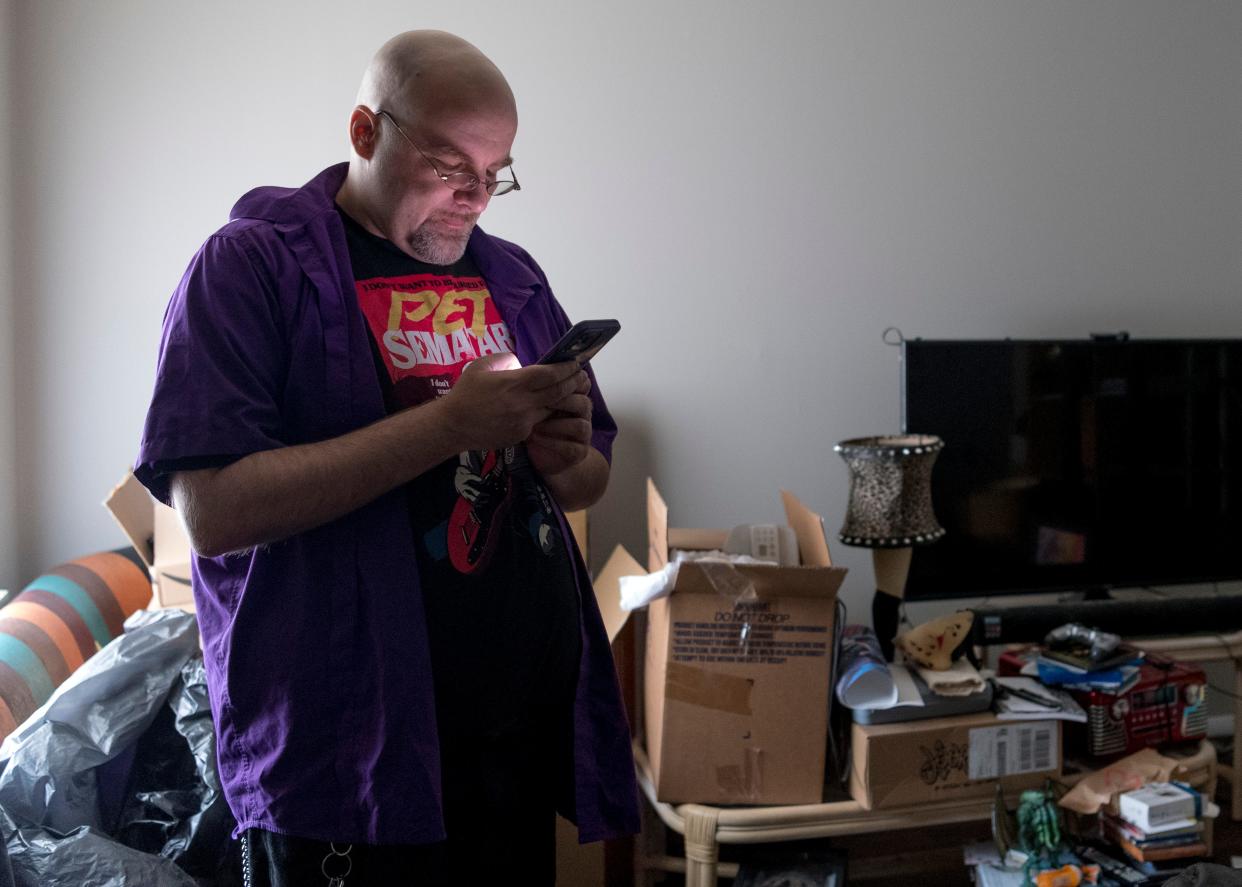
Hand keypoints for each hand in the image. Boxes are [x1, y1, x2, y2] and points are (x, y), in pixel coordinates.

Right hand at [439, 354, 586, 452]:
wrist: (453, 425)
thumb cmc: (465, 392)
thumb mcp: (481, 367)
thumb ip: (504, 360)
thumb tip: (521, 363)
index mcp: (513, 382)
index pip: (550, 374)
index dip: (566, 368)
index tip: (575, 363)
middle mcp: (522, 403)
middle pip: (558, 391)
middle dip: (573, 382)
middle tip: (582, 376)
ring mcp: (523, 421)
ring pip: (552, 409)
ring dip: (562, 400)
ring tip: (570, 391)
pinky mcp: (521, 435)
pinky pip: (538, 422)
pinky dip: (544, 413)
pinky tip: (548, 407)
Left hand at [526, 377, 593, 476]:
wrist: (545, 455)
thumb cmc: (537, 424)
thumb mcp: (534, 403)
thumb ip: (535, 387)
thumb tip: (520, 366)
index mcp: (575, 397)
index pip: (583, 383)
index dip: (572, 380)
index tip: (552, 378)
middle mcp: (582, 414)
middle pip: (583, 402)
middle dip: (563, 401)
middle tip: (542, 401)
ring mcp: (583, 434)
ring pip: (580, 425)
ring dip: (556, 424)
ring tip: (535, 425)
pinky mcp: (579, 452)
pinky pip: (571, 447)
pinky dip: (553, 443)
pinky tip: (535, 438)